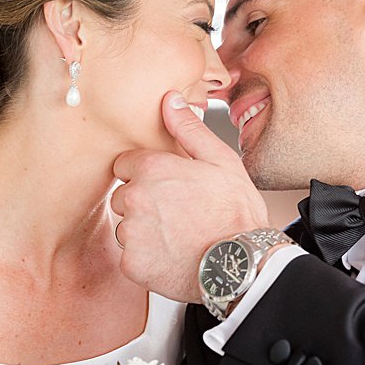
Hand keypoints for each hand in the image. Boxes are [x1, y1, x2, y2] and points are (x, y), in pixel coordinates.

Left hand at [111, 92, 270, 301]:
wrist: (241, 264)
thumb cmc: (236, 213)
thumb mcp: (221, 160)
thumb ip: (188, 129)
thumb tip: (170, 100)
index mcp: (153, 168)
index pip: (124, 165)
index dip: (146, 175)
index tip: (166, 187)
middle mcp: (135, 198)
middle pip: (122, 196)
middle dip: (142, 203)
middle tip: (176, 214)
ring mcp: (131, 233)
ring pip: (125, 227)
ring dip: (144, 232)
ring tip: (177, 236)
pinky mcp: (131, 263)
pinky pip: (129, 256)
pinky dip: (146, 258)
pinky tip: (172, 255)